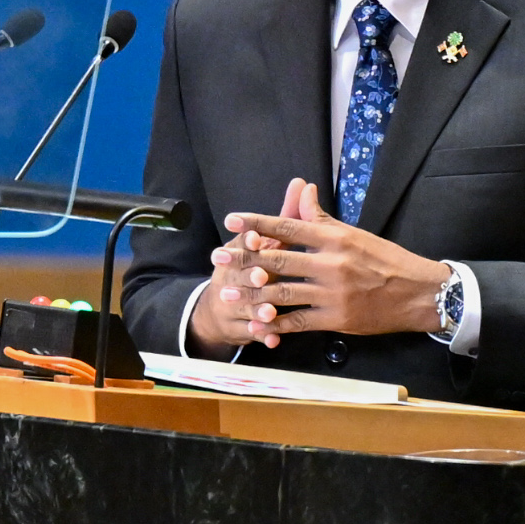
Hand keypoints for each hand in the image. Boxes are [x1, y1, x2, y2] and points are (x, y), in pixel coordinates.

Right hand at [189, 177, 311, 357]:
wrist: (221, 306)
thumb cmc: (253, 266)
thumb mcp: (269, 240)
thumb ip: (288, 215)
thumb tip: (303, 183)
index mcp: (238, 253)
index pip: (240, 244)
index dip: (248, 241)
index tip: (257, 238)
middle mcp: (231, 277)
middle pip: (240, 275)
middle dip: (251, 276)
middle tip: (263, 276)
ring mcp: (233, 304)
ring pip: (245, 306)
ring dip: (257, 308)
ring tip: (270, 313)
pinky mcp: (240, 327)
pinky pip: (251, 333)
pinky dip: (262, 336)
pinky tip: (272, 340)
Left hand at [221, 182, 449, 343]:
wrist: (417, 292)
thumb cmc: (385, 260)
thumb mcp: (354, 234)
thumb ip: (322, 218)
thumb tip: (302, 191)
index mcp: (334, 238)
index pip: (288, 227)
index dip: (257, 223)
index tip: (232, 221)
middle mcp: (330, 263)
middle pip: (278, 260)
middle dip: (243, 260)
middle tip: (218, 260)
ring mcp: (332, 293)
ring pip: (283, 292)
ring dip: (251, 294)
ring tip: (227, 295)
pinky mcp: (336, 318)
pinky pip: (299, 321)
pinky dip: (275, 323)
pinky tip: (256, 324)